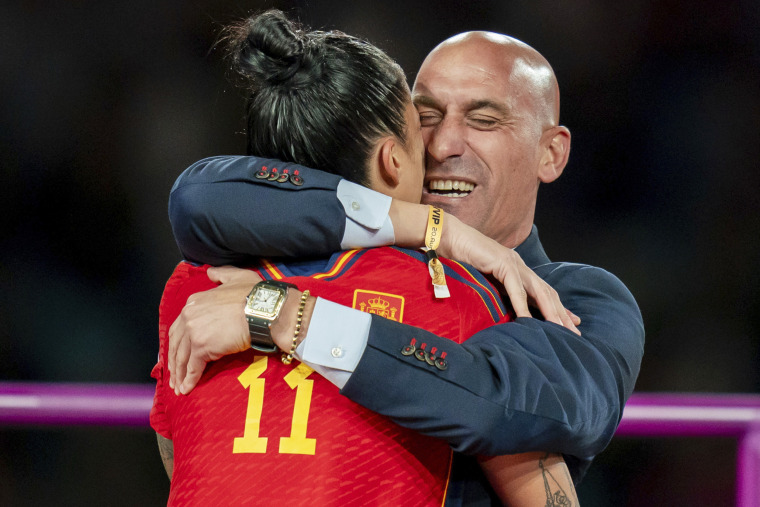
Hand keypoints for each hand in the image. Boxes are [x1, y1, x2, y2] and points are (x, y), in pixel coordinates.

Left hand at [168, 266, 261, 394]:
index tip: (178, 354)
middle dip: (174, 361)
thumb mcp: (237, 277)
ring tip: (179, 387)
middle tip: (174, 375)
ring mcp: (194, 332)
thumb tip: (211, 273)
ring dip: (179, 374)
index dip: (178, 342)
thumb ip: (221, 275)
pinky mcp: (202, 347)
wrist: (266, 310)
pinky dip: (189, 379)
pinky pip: (193, 367)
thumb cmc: (256, 295)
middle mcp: (190, 315)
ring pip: (182, 357)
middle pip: (176, 343)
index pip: (180, 326)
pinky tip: (187, 389)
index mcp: (195, 301)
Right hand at [439, 216, 580, 334]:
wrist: (448, 238)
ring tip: (559, 330)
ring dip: (550, 312)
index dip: (559, 307)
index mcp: (517, 270)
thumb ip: (495, 292)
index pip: (544, 291)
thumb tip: (503, 314)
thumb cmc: (460, 260)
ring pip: (538, 292)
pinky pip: (516, 289)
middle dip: (561, 314)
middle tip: (574, 333)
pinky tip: (528, 321)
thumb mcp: (483, 281)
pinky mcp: (502, 263)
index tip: (571, 323)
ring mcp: (513, 263)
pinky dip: (523, 307)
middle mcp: (520, 266)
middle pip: (547, 293)